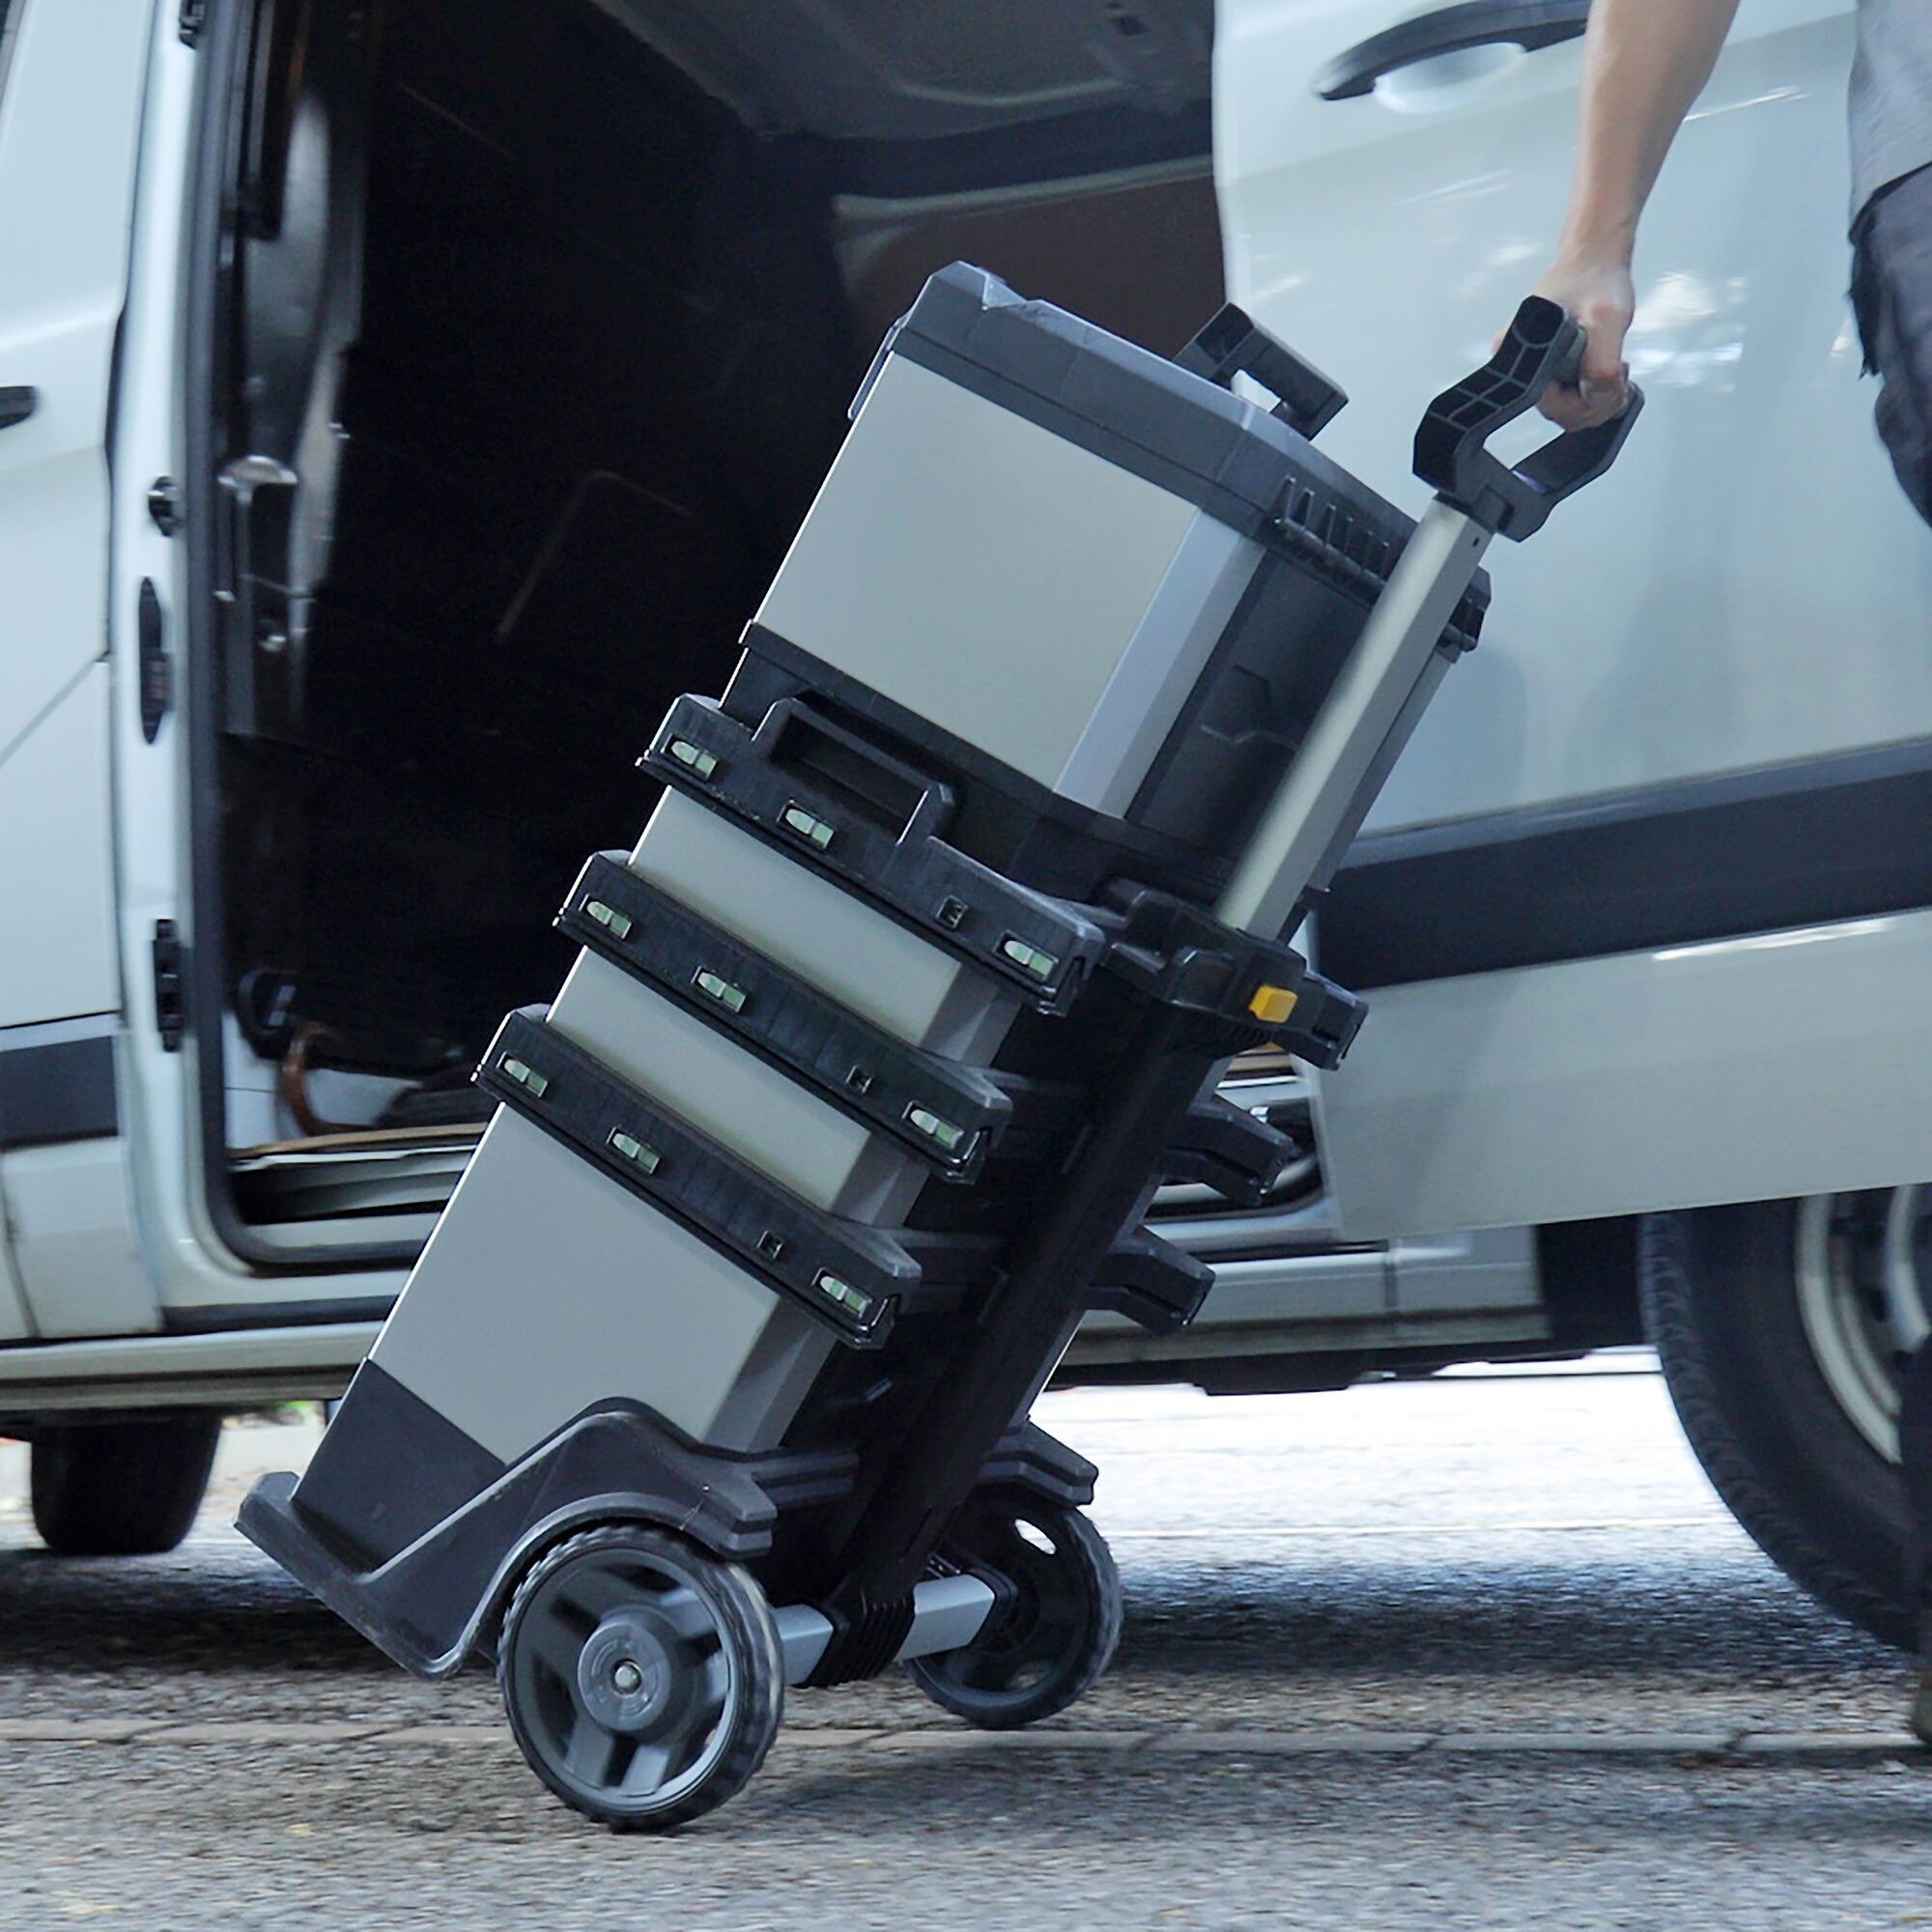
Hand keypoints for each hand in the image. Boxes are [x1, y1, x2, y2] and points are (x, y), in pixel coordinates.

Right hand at [1516, 255, 1634, 428]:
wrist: (1595, 258)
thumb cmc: (1595, 279)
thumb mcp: (1608, 320)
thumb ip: (1602, 366)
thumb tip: (1598, 396)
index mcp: (1519, 355)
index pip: (1552, 405)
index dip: (1586, 399)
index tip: (1611, 375)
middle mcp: (1520, 366)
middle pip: (1561, 413)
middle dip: (1598, 400)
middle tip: (1619, 372)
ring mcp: (1536, 370)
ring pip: (1570, 411)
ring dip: (1600, 398)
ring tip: (1617, 370)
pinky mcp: (1551, 369)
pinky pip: (1573, 400)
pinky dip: (1597, 393)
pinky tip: (1609, 372)